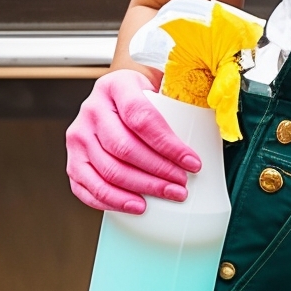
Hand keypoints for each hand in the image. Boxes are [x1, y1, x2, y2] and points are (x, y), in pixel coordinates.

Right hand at [64, 69, 202, 213]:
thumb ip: (180, 104)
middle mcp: (92, 109)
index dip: (169, 145)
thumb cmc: (142, 96)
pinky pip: (87, 185)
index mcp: (115, 86)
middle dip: (158, 172)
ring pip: (108, 170)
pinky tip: (135, 205)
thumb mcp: (158, 87)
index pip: (142, 119)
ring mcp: (78, 135)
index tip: (193, 163)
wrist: (115, 94)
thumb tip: (218, 131)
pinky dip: (112, 200)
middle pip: (125, 148)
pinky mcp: (72, 158)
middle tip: (182, 185)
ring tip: (166, 195)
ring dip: (141, 188)